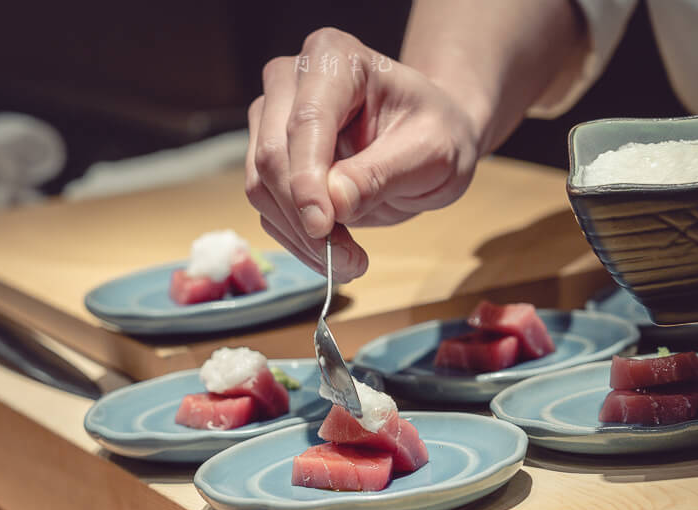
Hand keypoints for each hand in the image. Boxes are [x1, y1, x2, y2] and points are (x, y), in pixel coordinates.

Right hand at [244, 28, 480, 281]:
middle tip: (351, 262)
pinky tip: (336, 254)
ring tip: (352, 262)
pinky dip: (297, 240)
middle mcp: (291, 81)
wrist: (429, 141)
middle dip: (305, 219)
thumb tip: (333, 203)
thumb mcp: (431, 153)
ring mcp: (272, 120)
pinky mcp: (268, 159)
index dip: (307, 180)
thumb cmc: (436, 134)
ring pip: (261, 188)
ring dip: (301, 237)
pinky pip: (268, 209)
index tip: (323, 228)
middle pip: (273, 157)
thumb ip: (381, 174)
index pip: (305, 122)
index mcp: (334, 58)